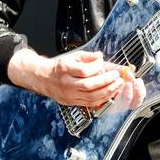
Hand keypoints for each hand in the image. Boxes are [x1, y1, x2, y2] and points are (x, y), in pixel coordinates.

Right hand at [8, 46, 145, 109]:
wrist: (42, 78)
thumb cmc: (59, 66)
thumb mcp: (71, 57)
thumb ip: (86, 56)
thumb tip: (100, 56)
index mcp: (65, 70)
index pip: (84, 71)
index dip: (97, 67)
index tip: (104, 62)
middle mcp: (66, 84)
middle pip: (89, 85)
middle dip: (106, 81)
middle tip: (117, 76)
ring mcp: (69, 95)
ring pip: (91, 97)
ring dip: (107, 91)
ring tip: (117, 85)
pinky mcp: (71, 102)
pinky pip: (89, 103)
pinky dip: (102, 99)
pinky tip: (109, 93)